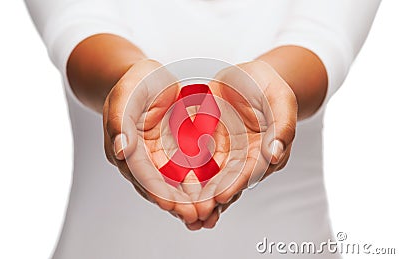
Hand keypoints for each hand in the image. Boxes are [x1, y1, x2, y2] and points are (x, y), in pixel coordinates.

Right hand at [102, 59, 198, 223]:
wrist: (151, 78)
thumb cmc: (136, 83)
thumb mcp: (126, 95)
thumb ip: (120, 121)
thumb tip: (120, 150)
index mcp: (126, 148)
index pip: (140, 174)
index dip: (156, 190)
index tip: (171, 206)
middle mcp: (143, 158)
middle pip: (159, 185)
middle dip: (176, 203)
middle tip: (195, 216)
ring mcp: (160, 156)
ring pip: (175, 183)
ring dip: (190, 200)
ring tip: (207, 213)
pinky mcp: (177, 151)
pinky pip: (189, 170)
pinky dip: (199, 184)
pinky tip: (213, 195)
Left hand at [193, 60, 297, 227]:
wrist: (248, 74)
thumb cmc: (269, 85)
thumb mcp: (281, 101)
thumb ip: (283, 127)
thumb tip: (275, 155)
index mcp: (264, 150)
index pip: (251, 171)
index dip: (237, 184)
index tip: (222, 196)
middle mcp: (242, 155)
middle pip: (227, 180)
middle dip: (212, 197)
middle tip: (198, 213)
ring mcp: (223, 148)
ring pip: (208, 175)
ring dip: (196, 192)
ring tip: (181, 208)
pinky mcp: (205, 138)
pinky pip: (192, 155)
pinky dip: (182, 170)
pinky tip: (169, 182)